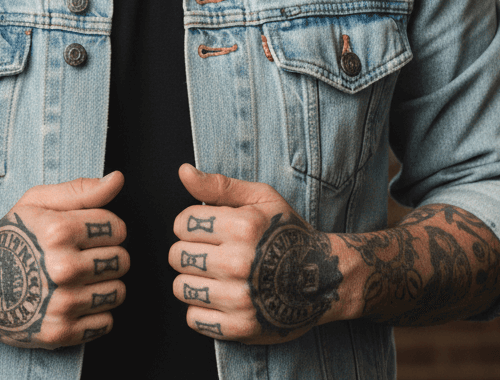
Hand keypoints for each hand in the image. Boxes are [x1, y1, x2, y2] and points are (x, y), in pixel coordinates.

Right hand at [0, 171, 127, 348]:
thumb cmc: (11, 238)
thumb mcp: (37, 201)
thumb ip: (81, 190)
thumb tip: (118, 179)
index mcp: (59, 232)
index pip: (116, 228)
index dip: (107, 228)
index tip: (91, 234)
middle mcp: (63, 268)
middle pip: (121, 260)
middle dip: (108, 255)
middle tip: (84, 257)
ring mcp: (62, 304)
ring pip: (118, 292)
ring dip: (105, 285)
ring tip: (81, 279)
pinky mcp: (61, 333)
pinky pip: (106, 322)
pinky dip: (96, 313)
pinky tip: (75, 301)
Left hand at [169, 164, 344, 343]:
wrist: (322, 278)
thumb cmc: (286, 232)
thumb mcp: (260, 198)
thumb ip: (219, 185)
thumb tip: (184, 171)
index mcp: (243, 228)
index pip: (183, 223)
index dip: (191, 223)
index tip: (206, 228)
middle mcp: (239, 264)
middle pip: (178, 256)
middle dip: (189, 250)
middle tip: (210, 251)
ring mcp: (239, 299)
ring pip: (181, 287)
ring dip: (192, 280)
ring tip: (212, 274)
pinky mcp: (240, 327)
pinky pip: (194, 318)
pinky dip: (201, 308)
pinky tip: (218, 296)